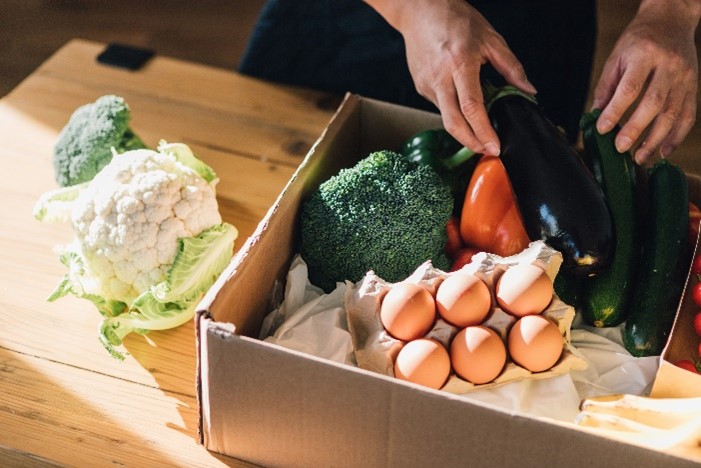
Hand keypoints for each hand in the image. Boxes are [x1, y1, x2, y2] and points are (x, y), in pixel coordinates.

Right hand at [364, 0, 535, 155]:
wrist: (419, 10)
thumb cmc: (456, 20)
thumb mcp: (491, 38)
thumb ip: (511, 67)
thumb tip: (528, 90)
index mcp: (461, 63)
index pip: (472, 107)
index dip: (483, 131)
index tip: (495, 146)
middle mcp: (441, 77)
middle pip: (453, 123)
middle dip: (472, 143)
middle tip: (487, 152)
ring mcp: (427, 84)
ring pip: (446, 117)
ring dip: (464, 129)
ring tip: (481, 131)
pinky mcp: (420, 86)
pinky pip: (440, 106)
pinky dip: (454, 111)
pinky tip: (462, 104)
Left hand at [592, 0, 700, 163]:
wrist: (671, 20)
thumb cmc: (639, 40)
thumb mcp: (617, 56)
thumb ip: (606, 86)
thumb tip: (595, 115)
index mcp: (645, 55)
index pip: (630, 88)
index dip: (615, 111)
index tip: (603, 129)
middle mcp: (669, 66)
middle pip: (654, 103)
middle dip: (636, 129)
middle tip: (620, 148)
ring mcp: (685, 77)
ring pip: (673, 113)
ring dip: (656, 139)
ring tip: (639, 157)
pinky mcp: (694, 86)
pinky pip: (688, 115)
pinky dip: (677, 136)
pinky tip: (663, 151)